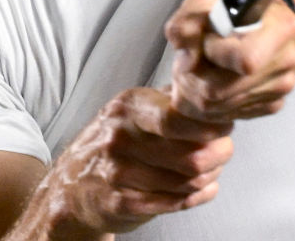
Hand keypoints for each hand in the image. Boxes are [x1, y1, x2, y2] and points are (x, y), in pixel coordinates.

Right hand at [39, 87, 233, 236]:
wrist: (70, 184)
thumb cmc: (113, 143)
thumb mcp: (133, 110)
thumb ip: (169, 99)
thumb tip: (209, 92)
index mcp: (128, 107)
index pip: (180, 117)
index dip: (211, 125)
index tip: (225, 126)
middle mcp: (120, 137)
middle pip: (190, 154)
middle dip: (218, 154)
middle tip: (225, 150)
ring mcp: (118, 172)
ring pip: (186, 181)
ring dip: (209, 176)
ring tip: (212, 169)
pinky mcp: (120, 203)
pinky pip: (173, 202)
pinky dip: (197, 197)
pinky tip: (204, 189)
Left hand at [165, 0, 294, 122]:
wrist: (268, 22)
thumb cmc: (238, 10)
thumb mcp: (208, 0)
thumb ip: (188, 18)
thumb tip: (184, 53)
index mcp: (281, 27)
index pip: (243, 60)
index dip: (213, 53)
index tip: (208, 40)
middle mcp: (286, 60)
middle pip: (220, 91)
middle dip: (192, 77)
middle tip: (188, 61)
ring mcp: (282, 86)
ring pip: (218, 108)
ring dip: (196, 90)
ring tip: (196, 68)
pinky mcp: (273, 104)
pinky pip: (228, 115)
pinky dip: (211, 102)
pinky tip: (213, 80)